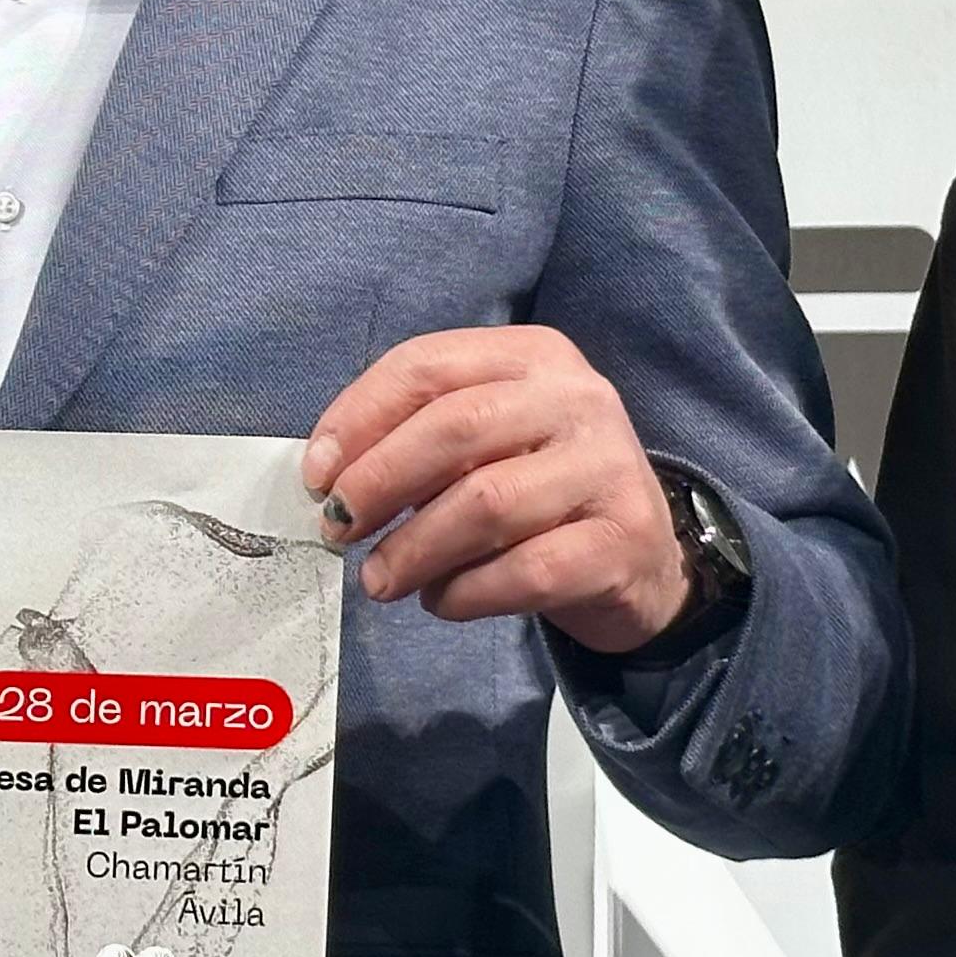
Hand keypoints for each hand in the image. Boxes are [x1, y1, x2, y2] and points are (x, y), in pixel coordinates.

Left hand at [300, 327, 689, 652]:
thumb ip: (416, 441)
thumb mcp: (486, 442)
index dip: (358, 419)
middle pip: (455, 427)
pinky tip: (442, 600)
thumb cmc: (537, 492)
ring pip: (487, 502)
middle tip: (339, 528)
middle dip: (379, 481)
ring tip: (381, 579)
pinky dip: (465, 592)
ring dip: (415, 548)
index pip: (427, 365)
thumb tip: (329, 476)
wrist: (638, 558)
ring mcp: (607, 467)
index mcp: (533, 356)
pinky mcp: (622, 539)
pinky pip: (525, 571)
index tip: (316, 476)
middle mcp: (578, 398)